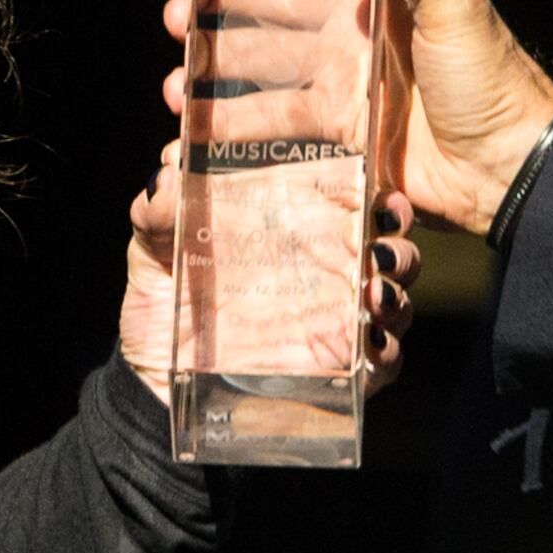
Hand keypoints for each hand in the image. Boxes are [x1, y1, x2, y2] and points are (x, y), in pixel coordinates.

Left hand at [119, 146, 418, 401]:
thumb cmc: (162, 304)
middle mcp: (327, 275)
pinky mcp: (336, 375)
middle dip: (399, 248)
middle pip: (391, 254)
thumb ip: (158, 214)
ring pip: (396, 305)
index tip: (381, 195)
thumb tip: (166, 170)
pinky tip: (369, 347)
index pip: (356, 206)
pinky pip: (381, 364)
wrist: (153, 382)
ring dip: (397, 298)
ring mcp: (337, 326)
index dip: (379, 198)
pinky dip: (385, 354)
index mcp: (298, 235)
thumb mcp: (153, 252)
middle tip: (380, 250)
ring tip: (374, 294)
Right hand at [164, 0, 552, 235]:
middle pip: (266, 24)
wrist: (511, 164)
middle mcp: (348, 41)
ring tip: (175, 90)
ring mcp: (340, 92)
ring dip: (214, 84)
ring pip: (261, 82)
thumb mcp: (458, 1)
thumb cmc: (492, 76)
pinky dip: (237, 140)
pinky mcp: (339, 142)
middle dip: (215, 20)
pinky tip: (197, 142)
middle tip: (175, 19)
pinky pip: (278, 136)